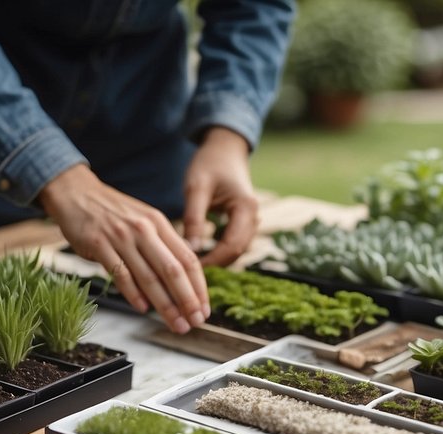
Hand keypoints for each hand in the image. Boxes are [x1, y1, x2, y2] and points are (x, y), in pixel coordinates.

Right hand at [39, 165, 207, 333]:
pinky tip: (143, 309)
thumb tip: (184, 274)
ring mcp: (121, 237)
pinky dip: (133, 294)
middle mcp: (144, 230)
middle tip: (196, 321)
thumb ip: (163, 244)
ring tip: (176, 324)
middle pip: (173, 270)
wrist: (77, 193)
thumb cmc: (113, 212)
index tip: (205, 308)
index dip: (199, 287)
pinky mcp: (99, 245)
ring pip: (149, 277)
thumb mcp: (145, 220)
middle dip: (187, 300)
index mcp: (159, 224)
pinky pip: (120, 274)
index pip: (188, 259)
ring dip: (165, 305)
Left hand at [183, 126, 258, 267]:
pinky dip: (218, 253)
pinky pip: (233, 245)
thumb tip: (190, 250)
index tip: (190, 269)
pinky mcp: (242, 223)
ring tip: (192, 269)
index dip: (213, 261)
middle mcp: (253, 218)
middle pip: (237, 253)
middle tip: (189, 275)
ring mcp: (250, 222)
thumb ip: (194, 218)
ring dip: (217, 262)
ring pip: (236, 252)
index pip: (232, 246)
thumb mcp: (196, 187)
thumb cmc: (209, 163)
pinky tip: (198, 257)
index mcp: (246, 209)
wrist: (224, 149)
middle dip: (215, 266)